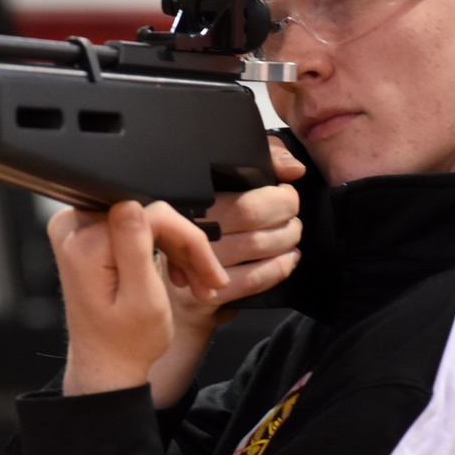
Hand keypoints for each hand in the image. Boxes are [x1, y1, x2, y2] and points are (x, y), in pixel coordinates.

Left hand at [50, 200, 227, 396]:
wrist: (107, 365)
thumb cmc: (125, 343)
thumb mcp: (142, 299)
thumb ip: (135, 247)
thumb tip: (132, 203)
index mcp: (84, 244)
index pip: (151, 214)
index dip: (187, 239)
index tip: (208, 269)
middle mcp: (73, 231)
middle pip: (148, 213)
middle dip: (185, 246)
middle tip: (207, 279)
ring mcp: (78, 232)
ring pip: (146, 220)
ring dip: (177, 249)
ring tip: (195, 283)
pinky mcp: (88, 237)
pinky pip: (135, 228)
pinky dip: (160, 248)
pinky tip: (174, 273)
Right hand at [148, 138, 304, 404]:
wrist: (162, 293)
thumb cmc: (192, 235)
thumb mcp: (216, 188)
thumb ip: (259, 162)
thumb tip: (292, 169)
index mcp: (188, 197)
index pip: (236, 186)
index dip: (274, 193)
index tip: (285, 192)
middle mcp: (187, 226)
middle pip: (251, 213)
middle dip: (285, 213)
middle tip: (292, 215)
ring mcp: (195, 261)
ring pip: (256, 245)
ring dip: (285, 240)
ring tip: (291, 235)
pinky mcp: (203, 292)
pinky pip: (253, 279)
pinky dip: (278, 268)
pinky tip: (288, 260)